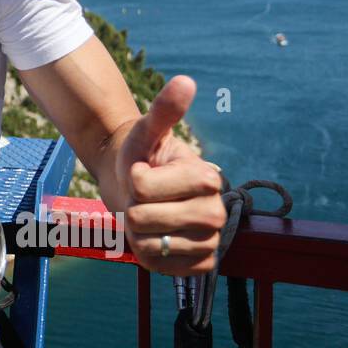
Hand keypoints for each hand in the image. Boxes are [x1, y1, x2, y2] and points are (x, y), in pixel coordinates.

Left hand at [113, 75, 226, 275]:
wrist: (135, 186)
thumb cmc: (140, 156)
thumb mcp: (146, 131)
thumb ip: (164, 109)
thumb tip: (185, 81)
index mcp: (208, 178)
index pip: (144, 187)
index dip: (134, 179)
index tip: (143, 172)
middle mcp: (216, 211)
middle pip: (144, 218)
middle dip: (131, 207)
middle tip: (142, 198)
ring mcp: (210, 241)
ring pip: (149, 245)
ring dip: (136, 231)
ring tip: (148, 216)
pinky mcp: (200, 265)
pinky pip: (159, 266)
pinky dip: (146, 254)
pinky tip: (155, 238)